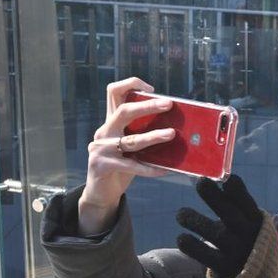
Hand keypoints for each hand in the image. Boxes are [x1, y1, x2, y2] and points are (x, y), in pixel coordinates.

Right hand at [79, 77, 175, 234]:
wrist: (101, 193)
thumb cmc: (122, 167)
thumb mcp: (132, 148)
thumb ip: (144, 136)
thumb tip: (176, 129)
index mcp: (111, 123)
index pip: (113, 93)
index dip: (129, 84)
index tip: (150, 88)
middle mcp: (104, 132)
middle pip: (123, 111)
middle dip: (147, 106)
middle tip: (168, 104)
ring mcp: (100, 148)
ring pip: (131, 140)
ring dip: (153, 137)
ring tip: (172, 135)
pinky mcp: (101, 165)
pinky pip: (131, 166)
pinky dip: (150, 168)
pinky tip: (165, 169)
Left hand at [176, 175, 262, 277]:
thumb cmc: (245, 240)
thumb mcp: (246, 222)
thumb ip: (235, 205)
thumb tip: (214, 178)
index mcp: (255, 222)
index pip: (248, 204)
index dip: (239, 192)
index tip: (227, 180)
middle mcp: (248, 236)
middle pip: (232, 216)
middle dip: (216, 199)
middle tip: (201, 182)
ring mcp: (237, 253)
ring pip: (217, 236)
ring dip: (198, 222)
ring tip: (181, 214)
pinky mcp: (225, 268)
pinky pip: (208, 258)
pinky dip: (194, 248)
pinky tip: (181, 238)